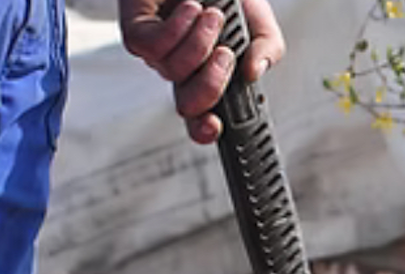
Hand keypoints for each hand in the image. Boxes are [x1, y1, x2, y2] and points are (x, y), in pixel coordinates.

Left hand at [117, 0, 285, 144]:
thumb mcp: (259, 22)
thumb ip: (267, 50)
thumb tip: (254, 73)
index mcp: (208, 75)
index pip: (202, 116)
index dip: (205, 130)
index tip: (215, 127)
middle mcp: (181, 69)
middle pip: (187, 106)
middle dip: (211, 86)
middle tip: (227, 56)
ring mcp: (157, 52)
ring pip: (173, 71)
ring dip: (199, 43)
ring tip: (213, 14)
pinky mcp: (137, 29)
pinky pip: (152, 47)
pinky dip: (176, 30)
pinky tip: (190, 9)